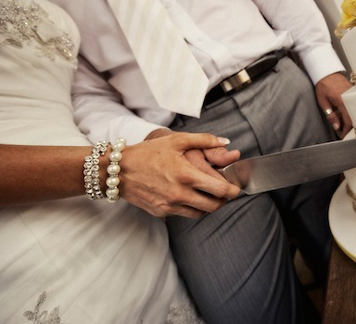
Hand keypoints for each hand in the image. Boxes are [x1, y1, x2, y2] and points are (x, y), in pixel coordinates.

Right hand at [120, 131, 240, 218]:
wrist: (119, 170)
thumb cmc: (148, 152)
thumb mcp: (176, 140)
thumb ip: (204, 140)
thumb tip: (226, 142)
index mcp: (186, 175)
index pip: (220, 190)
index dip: (233, 191)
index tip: (237, 187)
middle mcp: (180, 193)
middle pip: (214, 206)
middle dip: (224, 200)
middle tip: (226, 193)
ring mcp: (170, 205)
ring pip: (200, 213)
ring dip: (209, 206)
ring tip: (210, 195)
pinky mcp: (162, 212)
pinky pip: (184, 214)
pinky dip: (192, 207)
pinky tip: (190, 196)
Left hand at [315, 72, 352, 137]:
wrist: (327, 71)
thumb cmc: (323, 85)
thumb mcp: (323, 101)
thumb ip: (331, 115)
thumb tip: (337, 127)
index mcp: (342, 101)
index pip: (349, 120)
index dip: (346, 130)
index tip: (342, 136)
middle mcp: (350, 98)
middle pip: (354, 117)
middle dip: (349, 126)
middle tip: (342, 131)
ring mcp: (354, 94)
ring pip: (355, 111)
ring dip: (349, 119)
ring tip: (341, 123)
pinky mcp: (354, 92)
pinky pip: (355, 105)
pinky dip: (350, 111)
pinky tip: (343, 114)